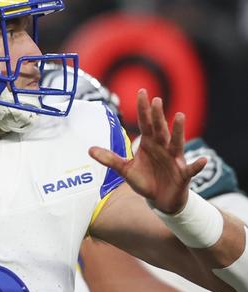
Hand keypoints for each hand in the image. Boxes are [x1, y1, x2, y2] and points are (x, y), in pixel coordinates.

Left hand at [89, 89, 206, 213]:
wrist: (161, 200)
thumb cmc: (145, 181)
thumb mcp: (125, 170)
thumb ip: (110, 159)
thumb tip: (89, 150)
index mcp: (149, 144)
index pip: (145, 123)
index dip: (143, 109)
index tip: (141, 92)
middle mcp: (163, 147)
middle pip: (159, 129)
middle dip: (157, 116)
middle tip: (156, 100)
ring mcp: (174, 159)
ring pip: (177, 143)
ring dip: (178, 130)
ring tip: (179, 116)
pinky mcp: (183, 174)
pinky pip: (191, 169)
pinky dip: (196, 165)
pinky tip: (202, 159)